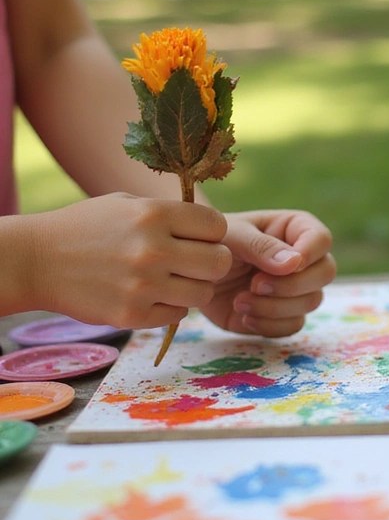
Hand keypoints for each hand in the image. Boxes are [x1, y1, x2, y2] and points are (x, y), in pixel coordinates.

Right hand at [30, 193, 231, 328]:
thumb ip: (169, 214)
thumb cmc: (86, 226)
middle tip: (197, 264)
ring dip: (194, 288)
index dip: (213, 233)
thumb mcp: (127, 204)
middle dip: (214, 263)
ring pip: (203, 294)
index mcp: (154, 214)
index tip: (200, 238)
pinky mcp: (132, 314)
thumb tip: (212, 227)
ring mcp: (143, 285)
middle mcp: (153, 249)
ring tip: (176, 281)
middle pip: (219, 262)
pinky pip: (177, 315)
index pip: (216, 226)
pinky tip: (153, 296)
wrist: (38, 260)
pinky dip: (171, 308)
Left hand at [202, 209, 335, 336]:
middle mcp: (301, 259)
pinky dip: (269, 325)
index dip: (309, 254)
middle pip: (325, 273)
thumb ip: (261, 247)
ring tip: (240, 300)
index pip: (321, 239)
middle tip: (255, 285)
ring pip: (311, 303)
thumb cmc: (212, 243)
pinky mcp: (281, 314)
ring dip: (275, 306)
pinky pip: (293, 326)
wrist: (189, 274)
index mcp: (294, 230)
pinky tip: (244, 315)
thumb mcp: (232, 237)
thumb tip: (295, 263)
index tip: (285, 266)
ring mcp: (294, 288)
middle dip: (292, 285)